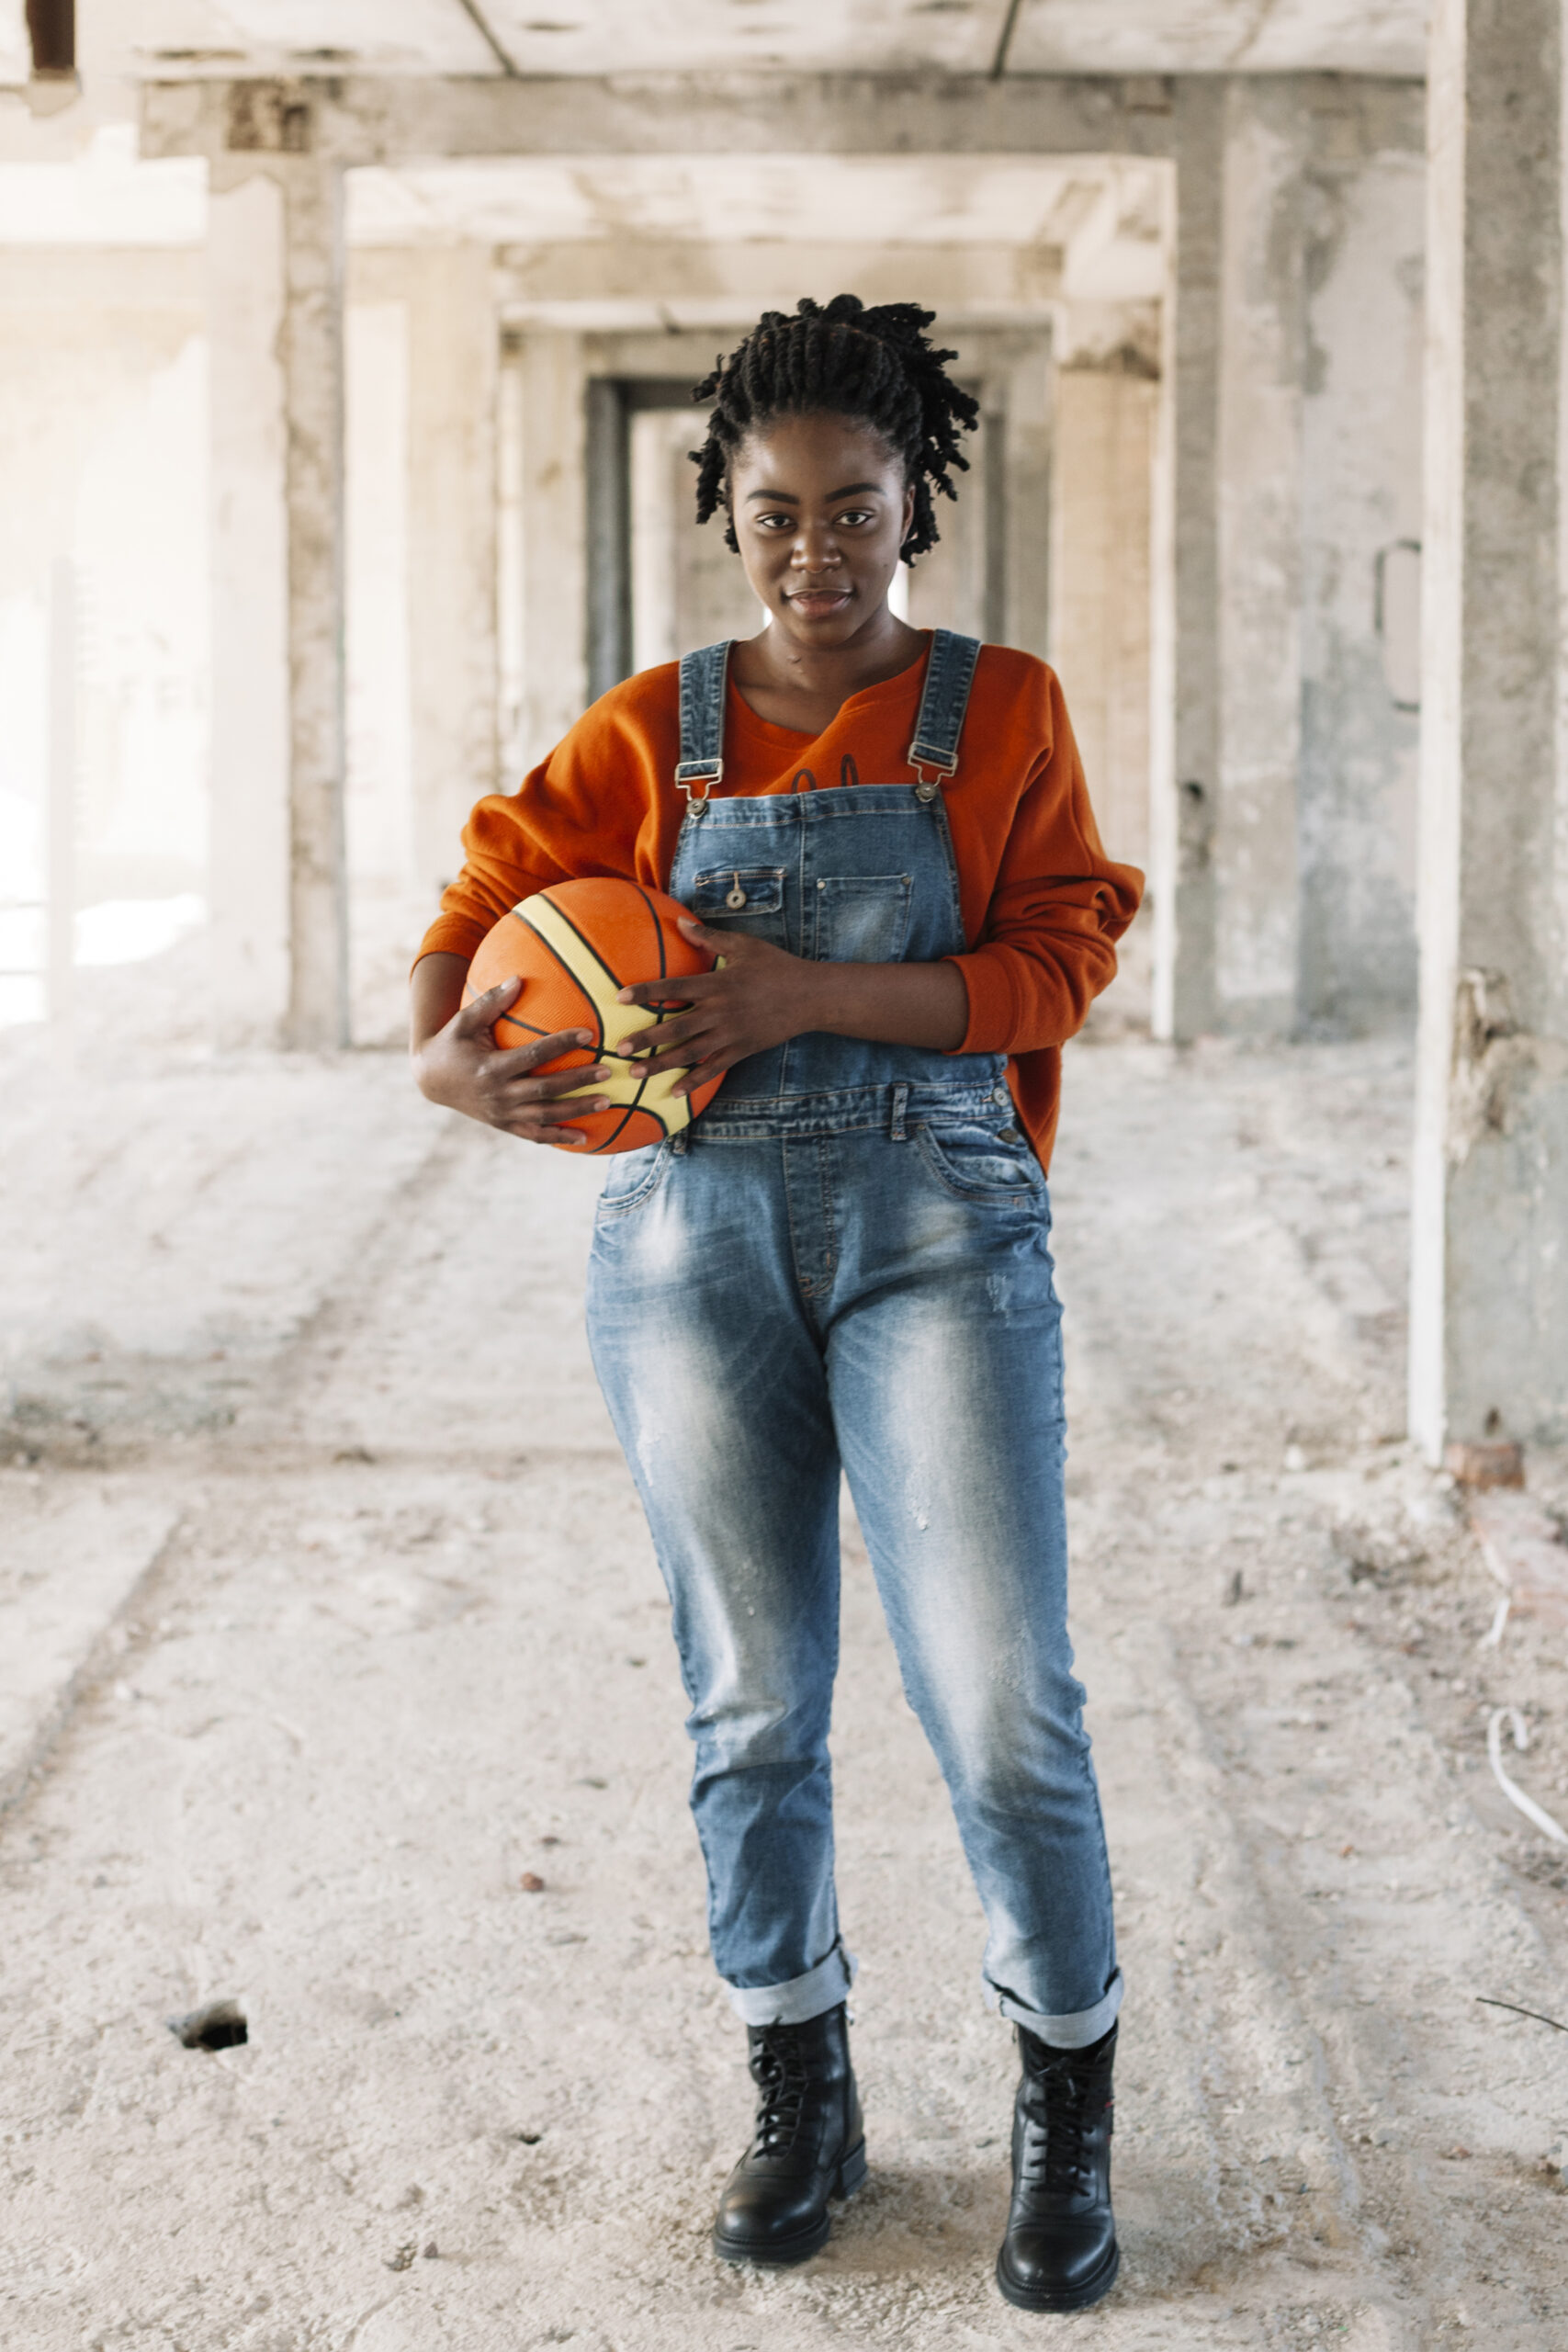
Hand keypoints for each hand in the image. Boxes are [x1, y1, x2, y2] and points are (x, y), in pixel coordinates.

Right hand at [411, 976, 613, 1147]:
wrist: (432, 1080)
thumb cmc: (452, 1043)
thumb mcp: (464, 1021)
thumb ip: (490, 1002)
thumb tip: (518, 979)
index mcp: (490, 1067)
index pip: (533, 1056)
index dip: (561, 1045)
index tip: (588, 1034)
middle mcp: (498, 1094)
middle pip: (546, 1089)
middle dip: (578, 1080)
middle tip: (607, 1070)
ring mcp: (502, 1114)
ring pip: (546, 1116)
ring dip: (577, 1111)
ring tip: (607, 1100)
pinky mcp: (505, 1125)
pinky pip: (536, 1135)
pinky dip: (560, 1137)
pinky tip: (585, 1138)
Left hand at [613, 917, 822, 1094]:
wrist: (810, 997)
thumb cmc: (776, 966)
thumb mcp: (743, 945)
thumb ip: (709, 938)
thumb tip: (680, 922)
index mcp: (717, 983)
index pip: (673, 987)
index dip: (646, 992)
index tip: (620, 997)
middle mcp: (720, 1011)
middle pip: (675, 1027)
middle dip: (646, 1039)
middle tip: (619, 1049)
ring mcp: (730, 1034)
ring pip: (689, 1052)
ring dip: (661, 1064)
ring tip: (635, 1074)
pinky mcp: (741, 1050)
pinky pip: (713, 1068)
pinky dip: (693, 1081)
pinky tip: (674, 1091)